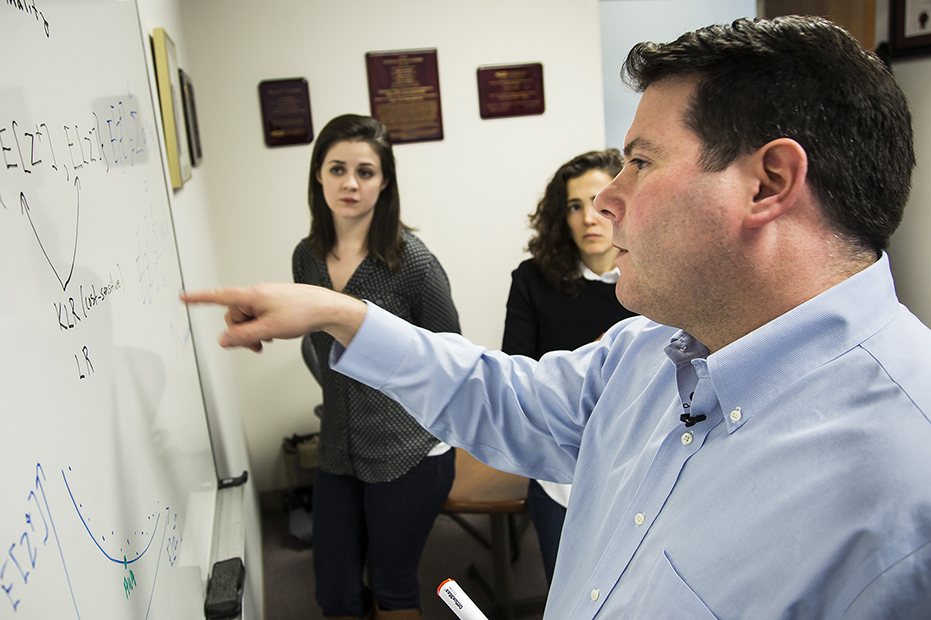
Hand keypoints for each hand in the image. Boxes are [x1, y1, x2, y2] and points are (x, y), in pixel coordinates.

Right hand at [181, 283, 365, 351]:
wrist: (327, 308)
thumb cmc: (304, 312)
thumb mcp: (269, 329)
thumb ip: (243, 337)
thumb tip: (223, 340)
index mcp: (253, 295)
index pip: (219, 296)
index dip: (199, 299)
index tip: (184, 297)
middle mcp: (258, 294)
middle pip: (234, 315)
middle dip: (240, 331)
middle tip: (256, 344)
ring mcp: (267, 298)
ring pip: (247, 318)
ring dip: (252, 332)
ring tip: (268, 339)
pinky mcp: (275, 303)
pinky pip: (259, 317)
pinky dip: (262, 327)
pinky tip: (274, 333)